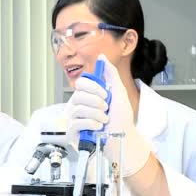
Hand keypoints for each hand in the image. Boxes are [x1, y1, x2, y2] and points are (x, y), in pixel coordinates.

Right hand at [67, 54, 151, 175]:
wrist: (123, 138)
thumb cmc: (121, 119)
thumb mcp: (119, 92)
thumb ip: (110, 74)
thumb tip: (102, 56)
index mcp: (88, 95)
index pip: (81, 83)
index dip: (94, 87)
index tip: (106, 94)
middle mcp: (79, 105)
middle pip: (78, 95)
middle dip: (96, 102)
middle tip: (106, 108)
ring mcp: (74, 118)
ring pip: (78, 108)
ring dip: (97, 114)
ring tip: (104, 120)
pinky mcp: (72, 131)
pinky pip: (76, 122)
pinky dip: (91, 124)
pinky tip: (97, 127)